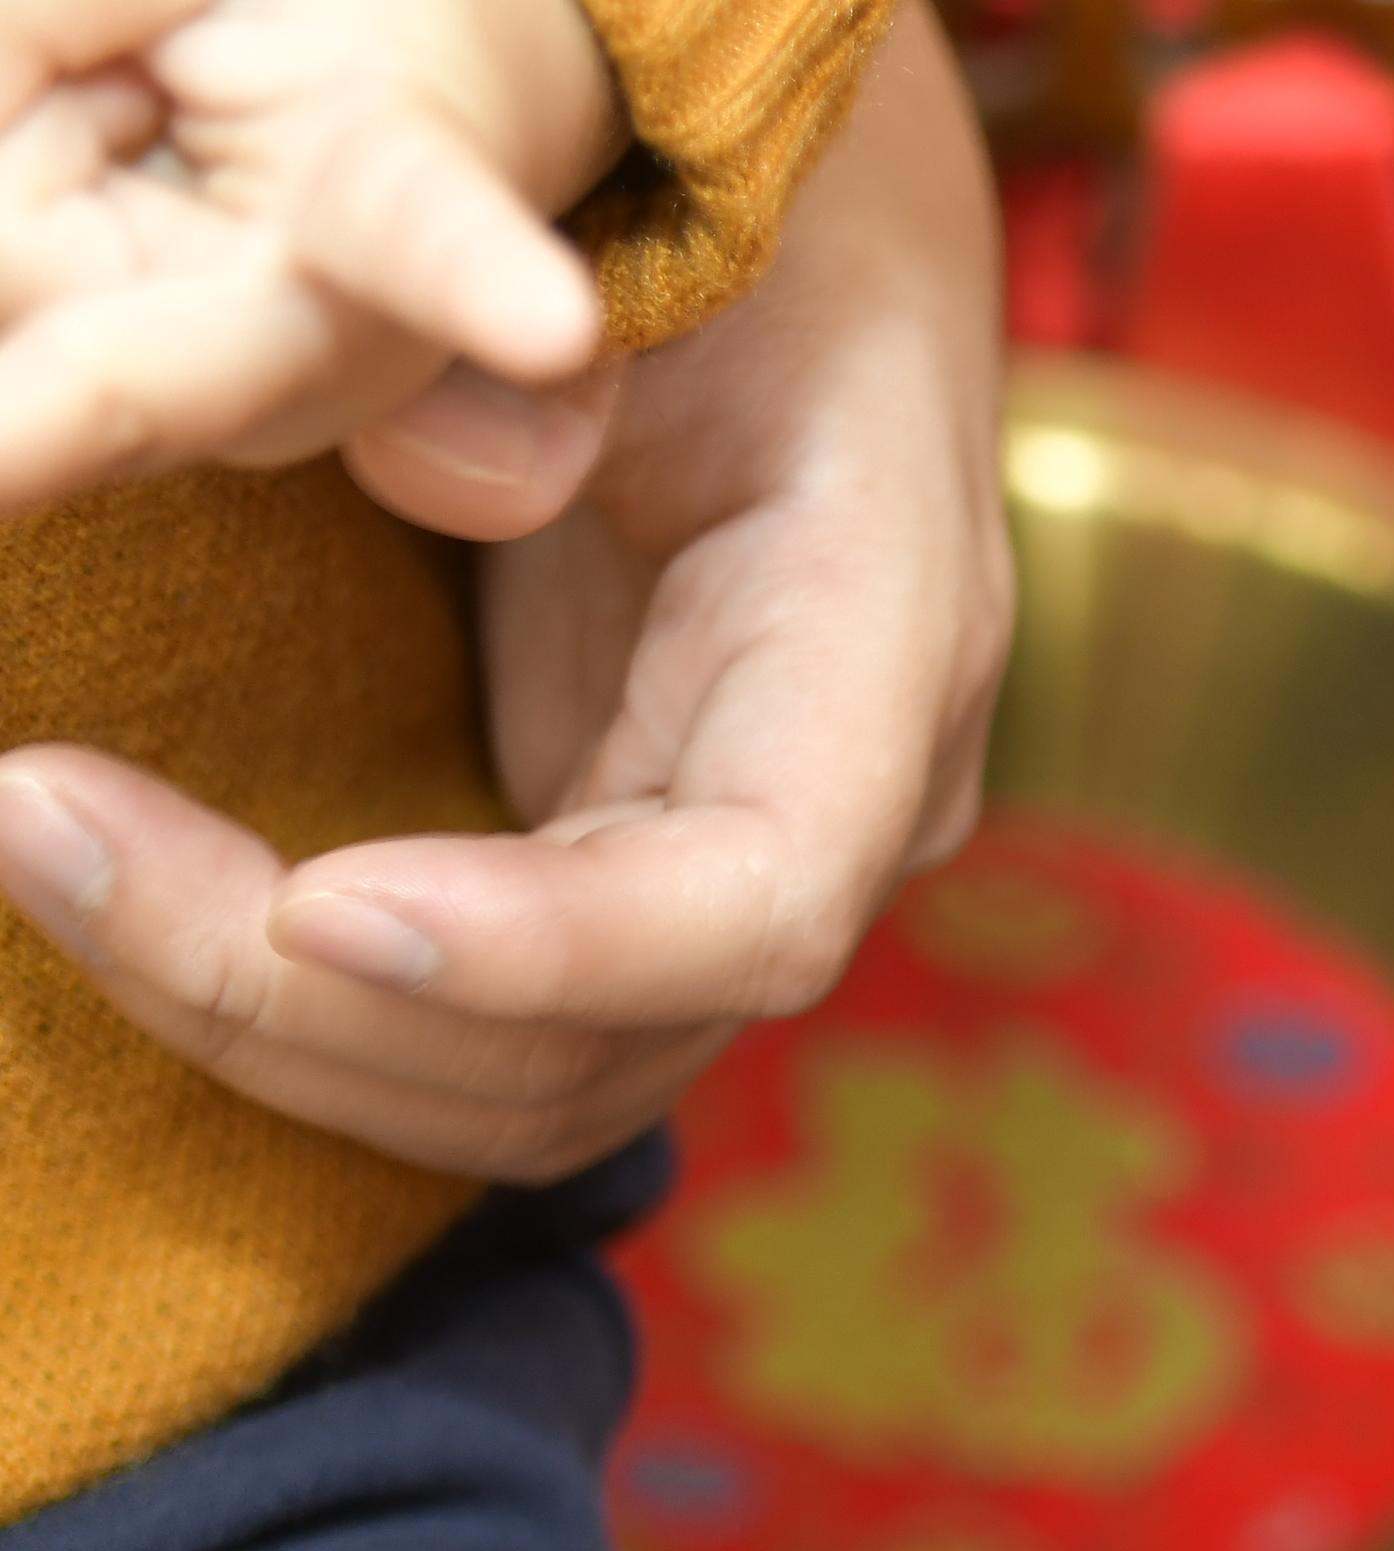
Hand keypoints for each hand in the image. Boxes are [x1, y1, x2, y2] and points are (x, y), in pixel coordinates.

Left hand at [0, 0, 995, 1178]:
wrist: (807, 229)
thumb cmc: (737, 195)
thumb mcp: (666, 227)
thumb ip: (549, 354)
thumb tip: (447, 473)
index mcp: (885, 644)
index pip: (758, 896)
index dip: (552, 947)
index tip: (321, 906)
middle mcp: (836, 807)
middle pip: (596, 1045)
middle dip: (305, 997)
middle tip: (32, 819)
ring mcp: (725, 870)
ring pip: (513, 1089)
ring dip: (257, 1020)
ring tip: (31, 836)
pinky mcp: (615, 875)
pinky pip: (458, 1034)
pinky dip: (277, 995)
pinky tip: (112, 869)